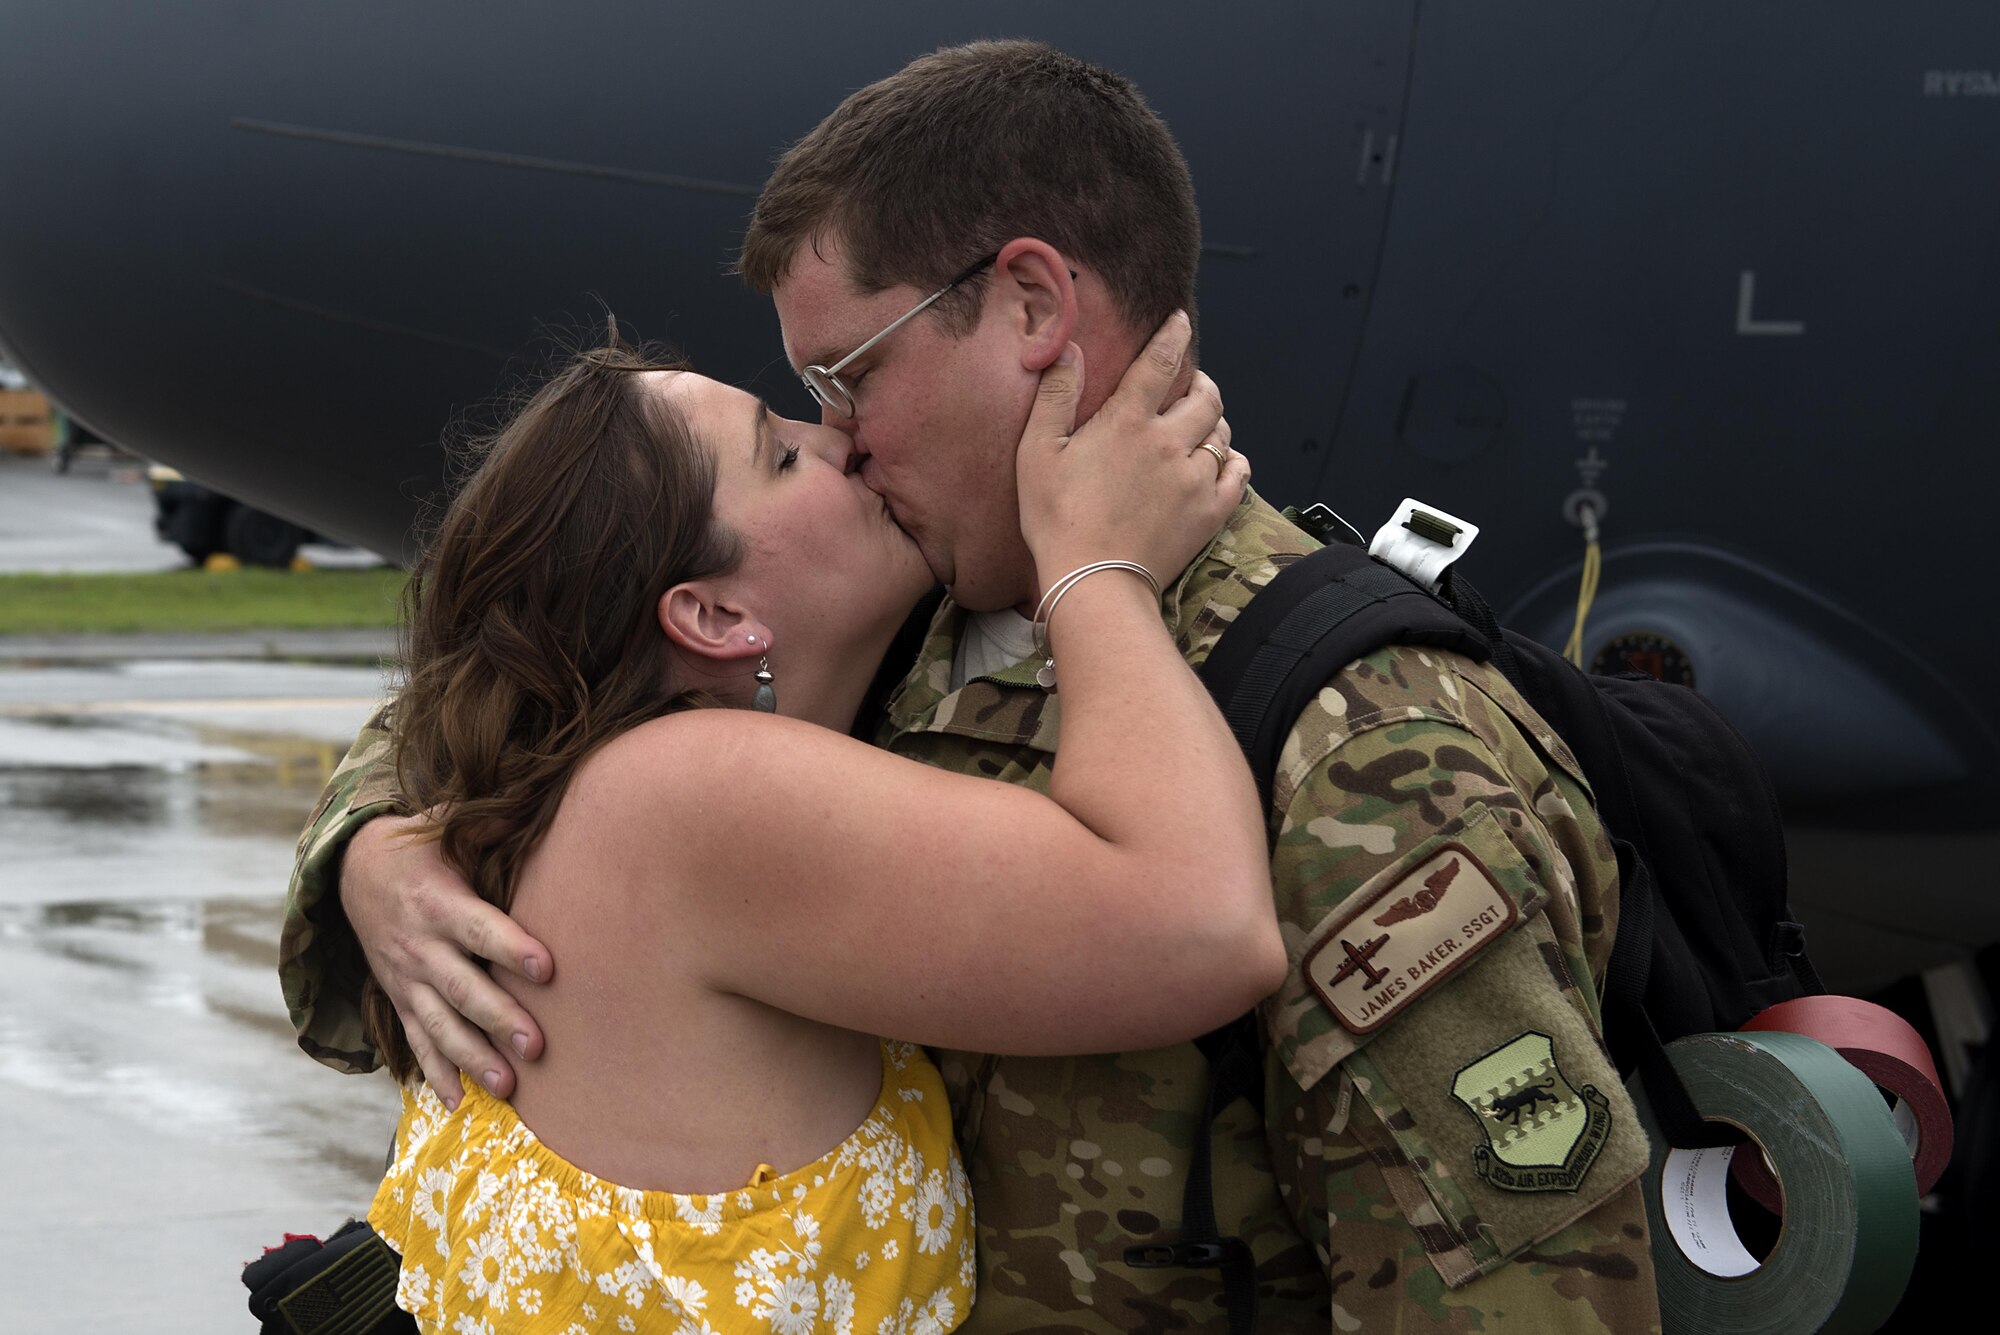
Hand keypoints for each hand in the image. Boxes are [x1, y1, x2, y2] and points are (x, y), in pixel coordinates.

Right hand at [342, 812, 551, 1106]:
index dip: (512, 947)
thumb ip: (488, 823)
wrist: (351, 871)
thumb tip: (537, 805)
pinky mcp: (400, 999)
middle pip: (462, 988)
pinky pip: (416, 1042)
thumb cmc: (421, 847)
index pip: (480, 928)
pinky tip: (456, 1105)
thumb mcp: (446, 826)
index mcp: (438, 903)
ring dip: (473, 1059)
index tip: (548, 969)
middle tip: (537, 1046)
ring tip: (508, 1088)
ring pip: (440, 1025)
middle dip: (498, 1019)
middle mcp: (420, 947)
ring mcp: (406, 979)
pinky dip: (434, 1075)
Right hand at [1015, 311, 1249, 587]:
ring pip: (1221, 433)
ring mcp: (1195, 478)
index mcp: (1127, 421)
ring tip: (1200, 425)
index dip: (1173, 335)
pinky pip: (1238, 475)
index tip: (1180, 320)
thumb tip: (1069, 349)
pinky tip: (1223, 462)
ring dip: (1213, 422)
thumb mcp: (1038, 452)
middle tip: (1191, 384)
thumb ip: (1056, 395)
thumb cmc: (1056, 518)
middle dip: (1201, 382)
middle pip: (1205, 396)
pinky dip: (1234, 462)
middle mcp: (1169, 442)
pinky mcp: (1209, 512)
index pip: (1161, 362)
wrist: (1093, 581)